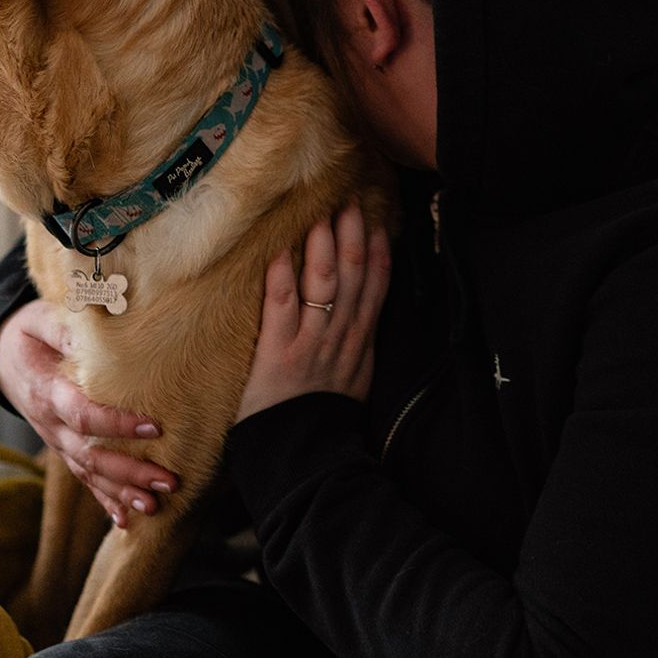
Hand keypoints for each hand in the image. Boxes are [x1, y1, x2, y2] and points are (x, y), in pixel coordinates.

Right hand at [0, 298, 178, 528]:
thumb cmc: (31, 334)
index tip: (153, 427)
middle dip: (129, 472)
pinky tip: (126, 521)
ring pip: (88, 473)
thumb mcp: (42, 319)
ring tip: (155, 506)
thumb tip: (91, 332)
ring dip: (122, 492)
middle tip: (168, 480)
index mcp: (46, 392)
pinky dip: (104, 501)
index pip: (82, 415)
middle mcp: (50, 424)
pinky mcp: (62, 449)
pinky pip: (83, 479)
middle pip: (90, 455)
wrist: (3, 357)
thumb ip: (66, 326)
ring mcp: (55, 441)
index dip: (116, 425)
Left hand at [237, 202, 391, 422]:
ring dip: (322, 246)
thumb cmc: (323, 419)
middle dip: (352, 236)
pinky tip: (280, 252)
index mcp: (361, 342)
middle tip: (348, 199)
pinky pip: (281, 308)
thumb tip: (361, 312)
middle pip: (352, 276)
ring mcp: (312, 344)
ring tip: (320, 214)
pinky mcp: (279, 355)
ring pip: (323, 285)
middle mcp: (341, 337)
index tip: (377, 219)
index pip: (376, 287)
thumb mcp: (355, 379)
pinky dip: (281, 278)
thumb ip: (357, 343)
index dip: (377, 251)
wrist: (306, 458)